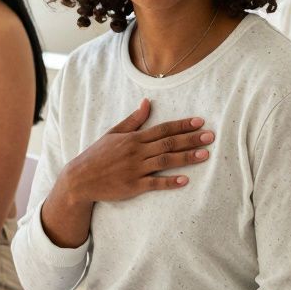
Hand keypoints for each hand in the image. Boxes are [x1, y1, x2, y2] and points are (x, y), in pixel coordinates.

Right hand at [55, 99, 212, 205]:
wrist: (80, 178)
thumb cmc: (98, 155)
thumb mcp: (113, 133)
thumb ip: (133, 120)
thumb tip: (147, 103)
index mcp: (133, 138)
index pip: (162, 129)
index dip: (182, 125)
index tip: (200, 121)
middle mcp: (136, 152)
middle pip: (168, 144)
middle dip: (190, 139)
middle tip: (210, 136)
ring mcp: (135, 170)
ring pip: (165, 162)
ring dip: (186, 158)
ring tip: (205, 155)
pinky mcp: (133, 186)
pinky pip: (154, 184)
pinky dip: (169, 182)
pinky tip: (184, 180)